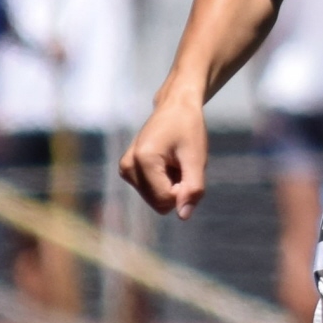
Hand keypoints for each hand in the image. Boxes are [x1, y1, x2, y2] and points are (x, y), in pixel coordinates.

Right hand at [120, 98, 208, 216]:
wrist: (175, 106)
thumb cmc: (189, 128)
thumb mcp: (197, 158)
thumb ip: (193, 188)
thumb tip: (183, 216)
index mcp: (143, 160)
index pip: (166, 200)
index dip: (184, 189)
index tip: (187, 166)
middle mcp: (128, 167)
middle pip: (159, 203)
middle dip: (176, 189)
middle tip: (181, 163)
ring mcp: (125, 169)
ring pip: (155, 200)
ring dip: (171, 185)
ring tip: (174, 161)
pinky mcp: (127, 171)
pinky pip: (151, 192)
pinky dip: (164, 181)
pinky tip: (166, 162)